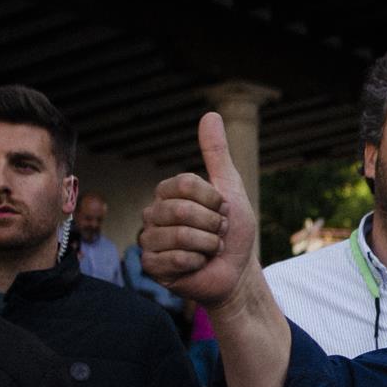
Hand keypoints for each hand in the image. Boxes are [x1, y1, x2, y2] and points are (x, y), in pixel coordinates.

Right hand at [139, 112, 257, 311]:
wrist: (236, 272)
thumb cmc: (233, 232)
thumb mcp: (230, 189)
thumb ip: (216, 154)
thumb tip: (209, 114)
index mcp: (168, 193)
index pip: (185, 184)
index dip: (213, 200)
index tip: (223, 210)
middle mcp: (153, 213)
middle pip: (181, 210)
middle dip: (212, 225)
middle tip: (218, 233)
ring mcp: (149, 239)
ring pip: (178, 236)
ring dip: (207, 245)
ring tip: (209, 250)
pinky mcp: (150, 265)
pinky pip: (173, 259)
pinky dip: (195, 263)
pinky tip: (197, 265)